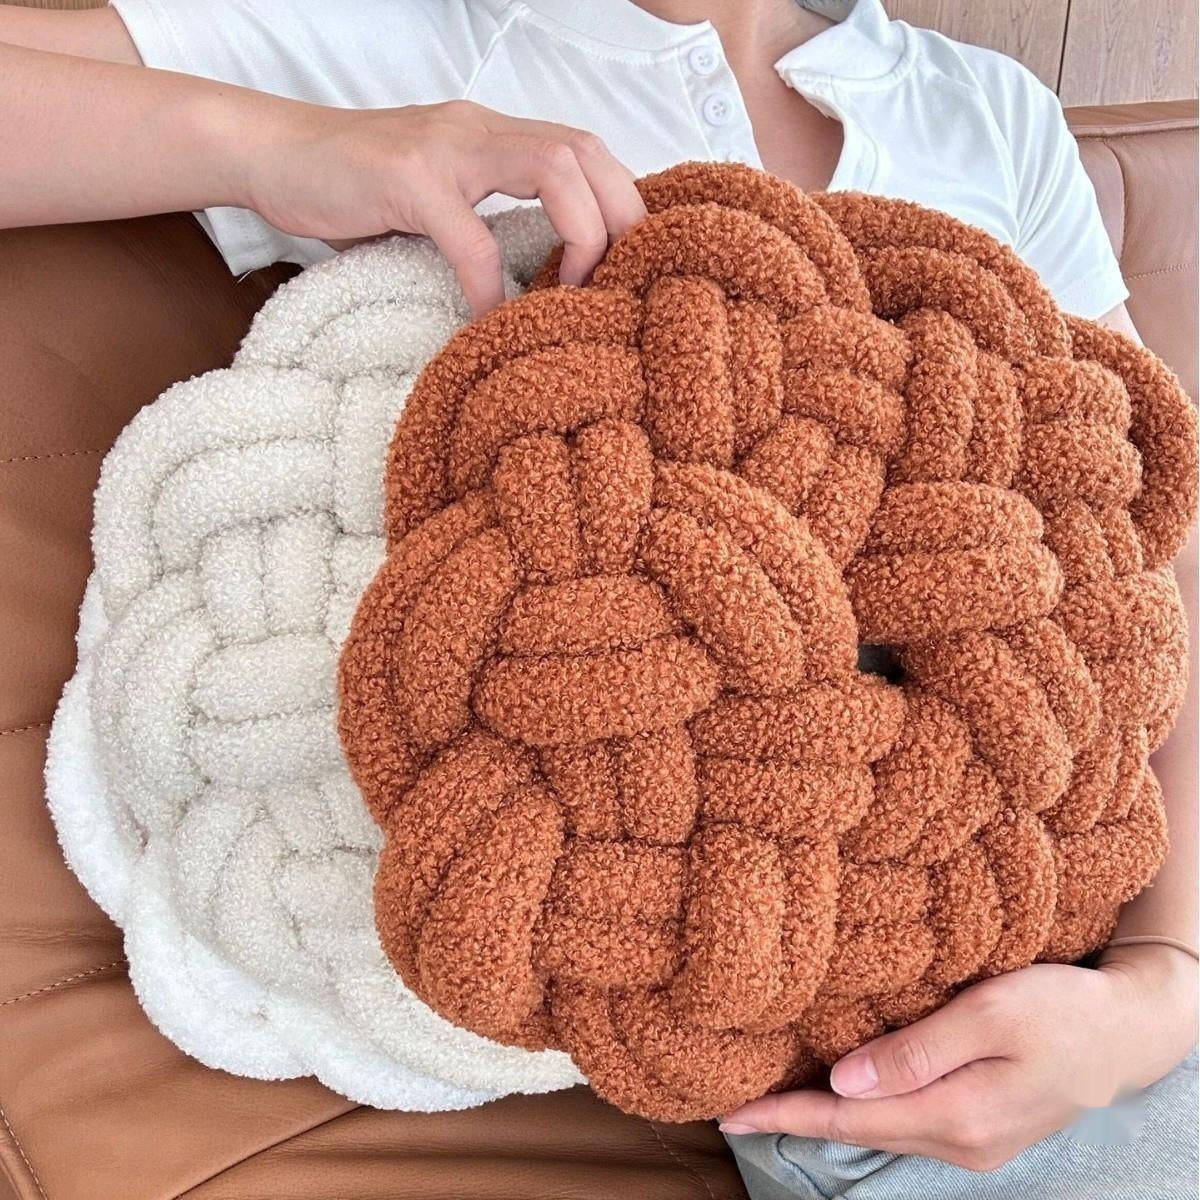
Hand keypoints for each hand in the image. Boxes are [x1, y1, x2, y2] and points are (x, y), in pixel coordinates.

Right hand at [241, 99, 646, 314]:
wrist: (271, 155)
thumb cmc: (354, 188)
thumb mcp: (436, 199)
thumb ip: (484, 221)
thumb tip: (535, 282)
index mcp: (494, 135)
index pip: (588, 151)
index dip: (622, 205)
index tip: (625, 266)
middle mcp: (481, 130)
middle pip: (587, 152)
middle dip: (620, 219)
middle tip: (617, 285)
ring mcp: (446, 149)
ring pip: (552, 169)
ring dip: (578, 235)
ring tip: (568, 294)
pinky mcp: (407, 179)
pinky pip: (470, 236)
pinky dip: (489, 285)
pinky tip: (486, 320)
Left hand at [719, 944, 1197, 1170]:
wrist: (1131, 1030)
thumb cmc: (1063, 1009)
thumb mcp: (989, 1015)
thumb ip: (915, 1051)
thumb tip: (843, 1082)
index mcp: (954, 1115)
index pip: (846, 1118)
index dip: (785, 1116)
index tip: (731, 1114)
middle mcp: (958, 1140)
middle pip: (856, 1130)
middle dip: (795, 1119)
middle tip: (736, 1106)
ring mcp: (973, 1139)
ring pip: (880, 1127)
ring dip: (826, 1114)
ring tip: (776, 1097)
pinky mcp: (982, 1122)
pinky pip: (907, 1119)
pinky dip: (865, 1107)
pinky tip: (844, 1091)